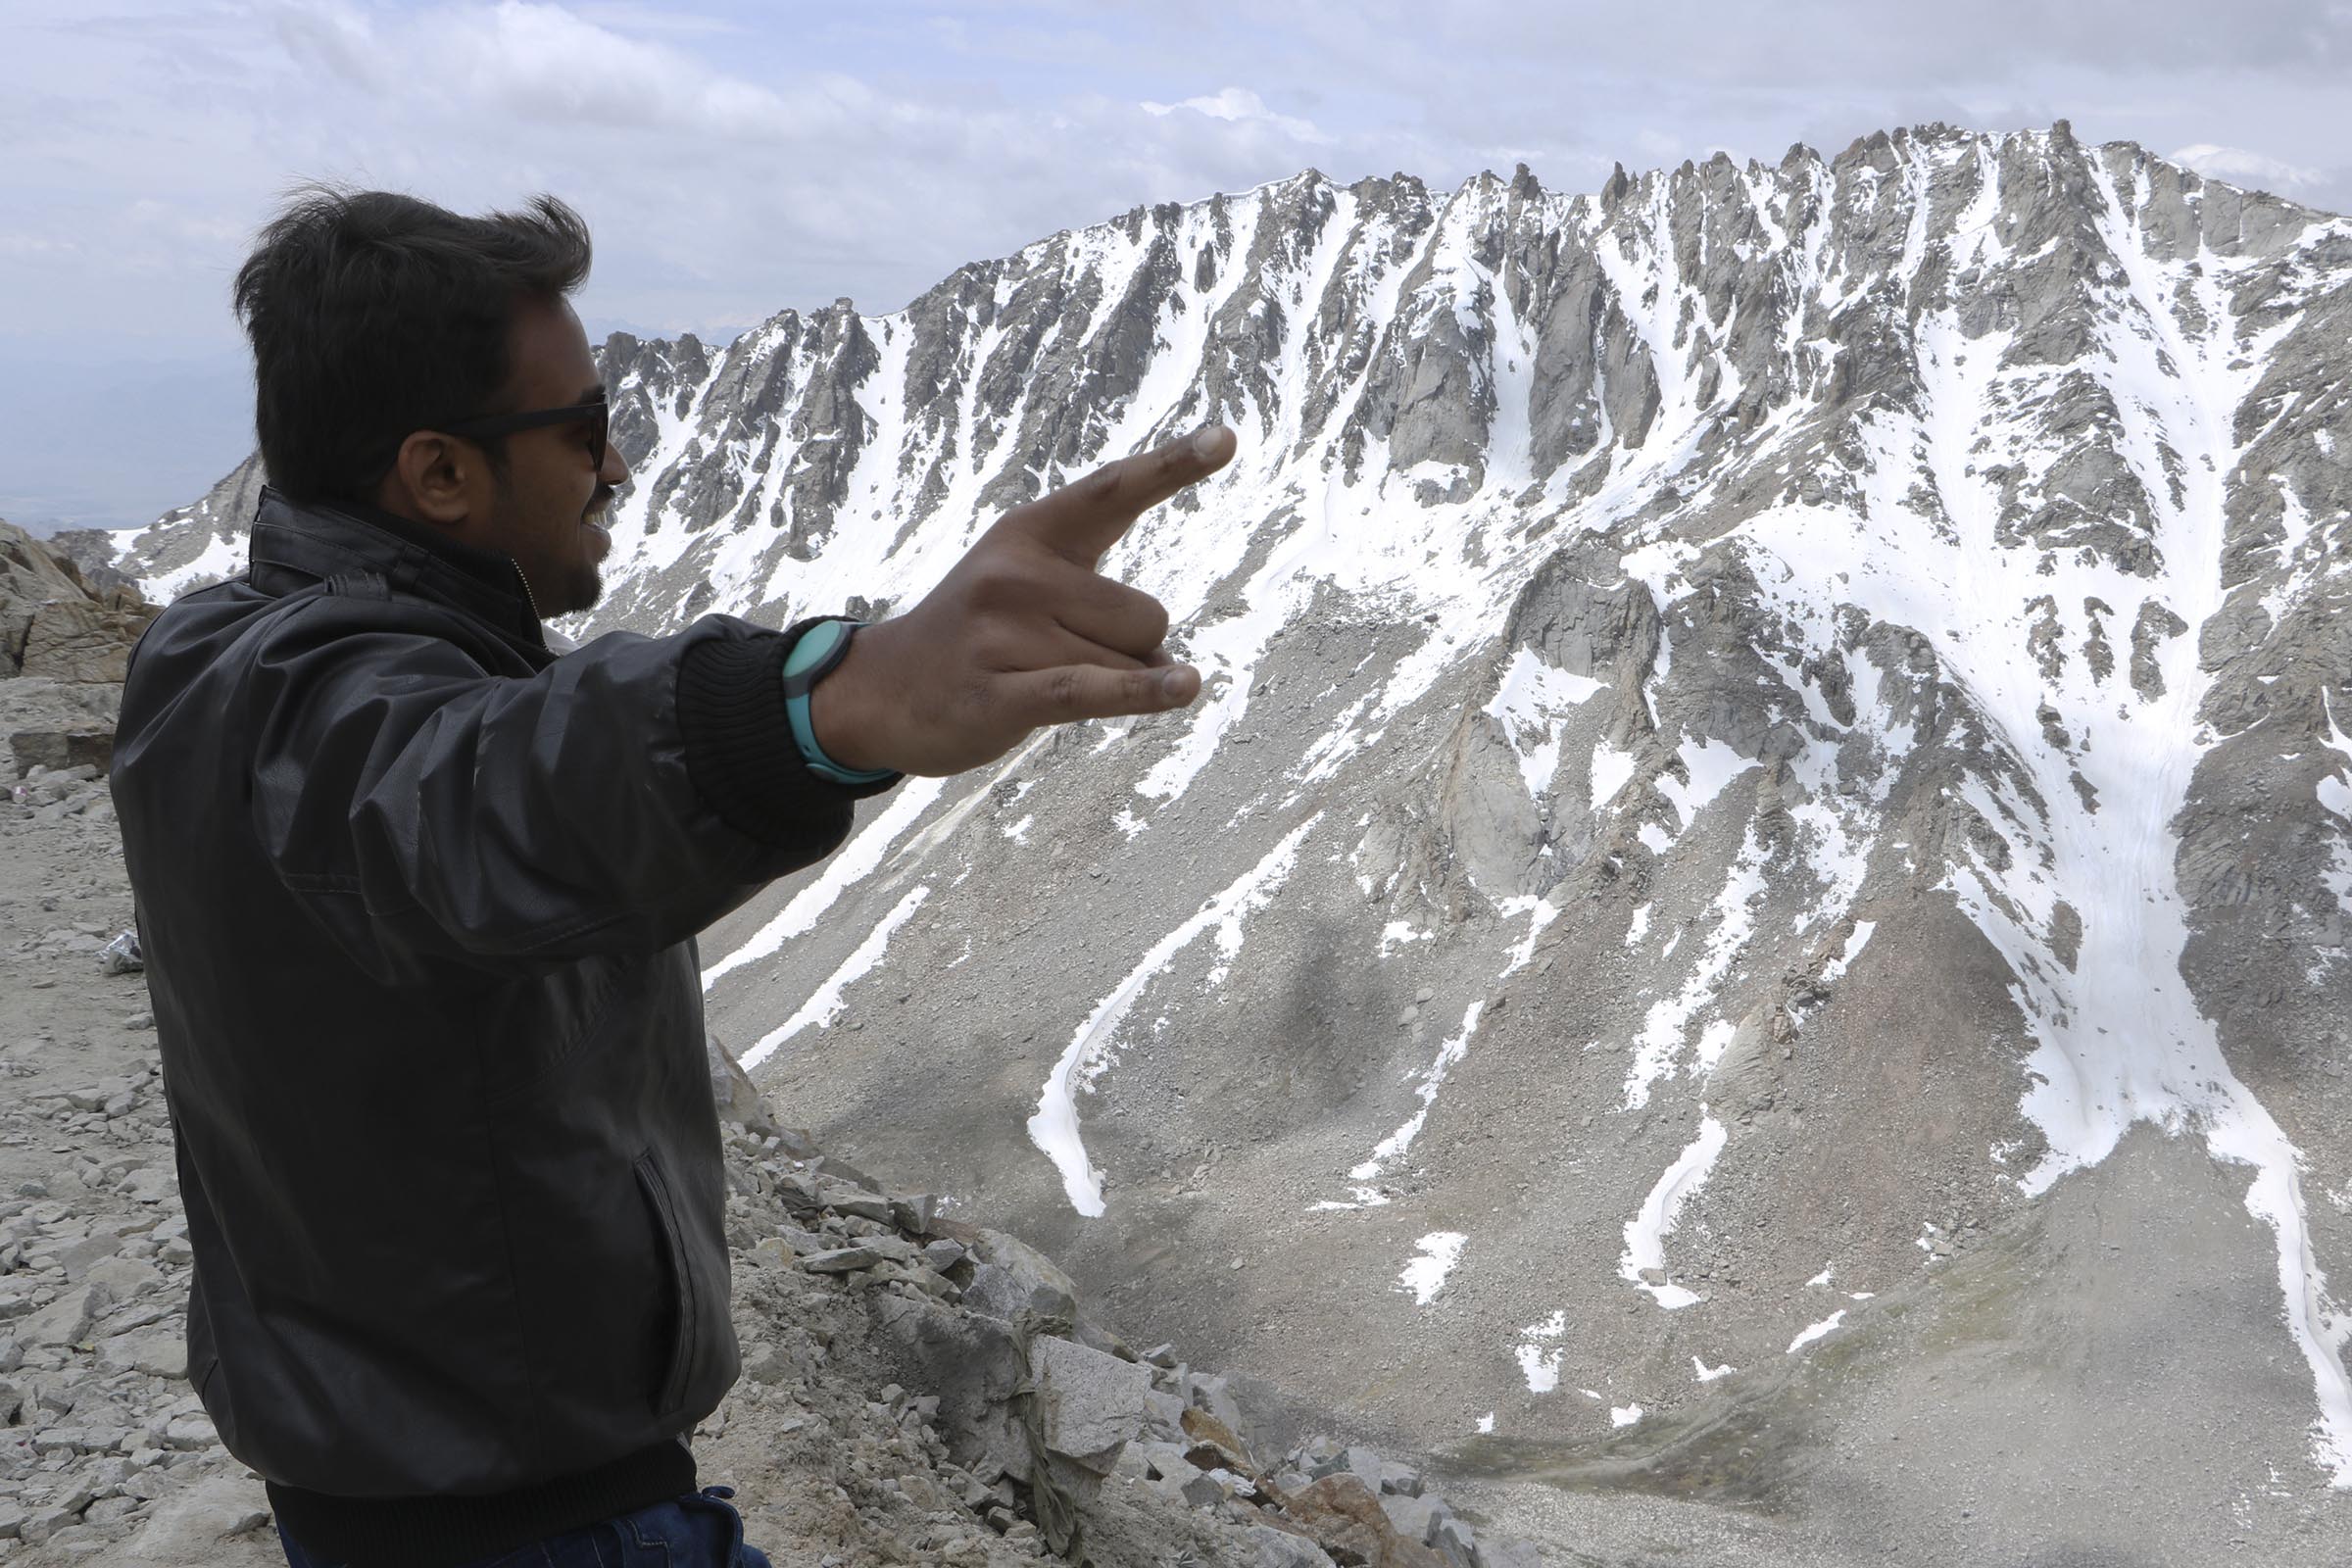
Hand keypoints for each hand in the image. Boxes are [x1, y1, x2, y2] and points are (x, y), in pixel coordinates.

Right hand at [807, 424, 1236, 776]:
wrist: (881, 691)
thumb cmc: (977, 638)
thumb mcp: (1028, 590)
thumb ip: (1108, 610)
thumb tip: (1174, 670)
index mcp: (1028, 532)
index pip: (1112, 490)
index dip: (1171, 465)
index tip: (1227, 439)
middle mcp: (1016, 573)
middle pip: (1147, 616)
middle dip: (1130, 648)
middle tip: (1055, 654)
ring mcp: (1003, 632)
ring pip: (1128, 663)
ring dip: (1111, 687)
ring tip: (1038, 681)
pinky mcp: (999, 693)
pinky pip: (1093, 689)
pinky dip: (1142, 693)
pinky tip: (1184, 688)